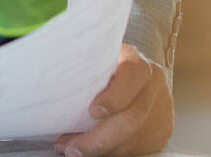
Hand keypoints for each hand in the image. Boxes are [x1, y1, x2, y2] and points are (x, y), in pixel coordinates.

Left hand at [54, 44, 173, 156]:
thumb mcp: (96, 62)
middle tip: (71, 148)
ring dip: (100, 150)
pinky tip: (94, 151)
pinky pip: (137, 149)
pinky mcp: (161, 131)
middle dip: (98, 139)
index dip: (115, 96)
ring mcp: (160, 109)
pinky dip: (112, 153)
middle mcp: (153, 85)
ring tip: (73, 149)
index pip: (132, 75)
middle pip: (132, 118)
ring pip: (133, 139)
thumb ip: (83, 71)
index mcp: (136, 61)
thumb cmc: (105, 71)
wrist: (136, 79)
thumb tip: (49, 89)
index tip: (93, 111)